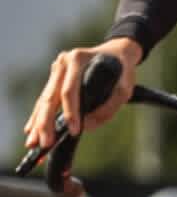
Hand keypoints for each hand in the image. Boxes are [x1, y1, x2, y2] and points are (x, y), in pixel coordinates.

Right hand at [25, 37, 141, 151]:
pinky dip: (38, 116)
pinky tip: (31, 130)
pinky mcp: (54, 79)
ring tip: (33, 143)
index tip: (73, 131)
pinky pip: (45, 100)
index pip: (70, 90)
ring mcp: (56, 70)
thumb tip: (87, 126)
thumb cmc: (122, 70)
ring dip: (38, 123)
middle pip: (50, 97)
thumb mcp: (124, 88)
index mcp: (78, 59)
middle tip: (45, 143)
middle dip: (46, 123)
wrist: (117, 52)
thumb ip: (108, 107)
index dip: (70, 112)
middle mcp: (63, 63)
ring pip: (44, 100)